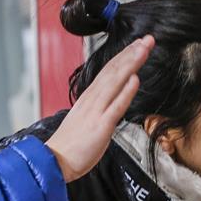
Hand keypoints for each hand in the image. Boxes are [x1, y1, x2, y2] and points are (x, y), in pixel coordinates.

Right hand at [45, 36, 153, 181]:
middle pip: (114, 71)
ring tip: (144, 49)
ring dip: (131, 64)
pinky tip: (135, 79)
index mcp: (89, 97)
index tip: (138, 45)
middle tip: (148, 39)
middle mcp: (92, 99)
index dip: (124, 56)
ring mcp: (96, 111)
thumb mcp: (87, 118)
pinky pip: (115, 106)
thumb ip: (101, 106)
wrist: (53, 161)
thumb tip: (116, 96)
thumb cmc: (71, 144)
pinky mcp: (100, 126)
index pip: (109, 71)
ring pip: (115, 82)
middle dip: (131, 53)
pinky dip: (126, 91)